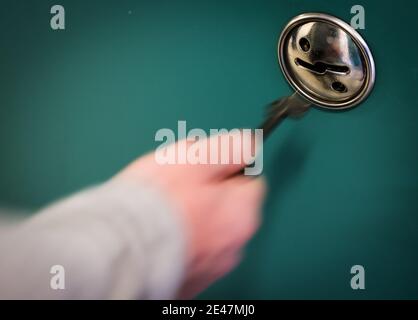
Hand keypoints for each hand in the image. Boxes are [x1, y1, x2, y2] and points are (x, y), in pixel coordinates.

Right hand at [116, 130, 265, 297]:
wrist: (120, 247)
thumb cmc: (158, 202)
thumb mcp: (196, 158)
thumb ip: (228, 149)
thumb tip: (249, 143)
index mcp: (242, 213)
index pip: (250, 182)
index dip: (226, 169)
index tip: (204, 167)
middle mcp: (234, 244)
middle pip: (228, 208)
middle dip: (209, 194)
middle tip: (177, 187)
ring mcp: (212, 266)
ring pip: (209, 231)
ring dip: (194, 220)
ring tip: (164, 212)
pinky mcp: (190, 281)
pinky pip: (191, 251)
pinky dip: (182, 243)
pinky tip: (161, 235)